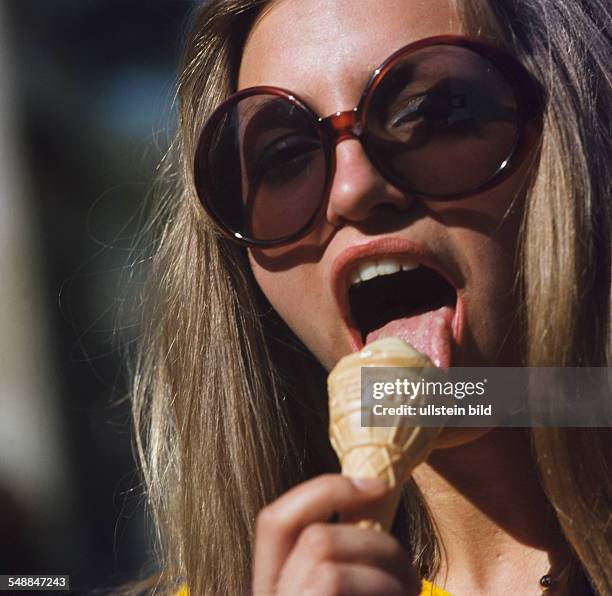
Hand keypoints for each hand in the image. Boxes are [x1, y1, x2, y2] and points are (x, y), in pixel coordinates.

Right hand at [252, 474, 420, 595]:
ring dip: (387, 574)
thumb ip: (342, 552)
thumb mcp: (350, 581)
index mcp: (276, 582)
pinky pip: (333, 583)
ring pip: (327, 564)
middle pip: (312, 539)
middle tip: (410, 571)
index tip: (378, 484)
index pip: (275, 519)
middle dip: (375, 543)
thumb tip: (369, 488)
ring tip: (412, 589)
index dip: (326, 490)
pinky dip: (386, 591)